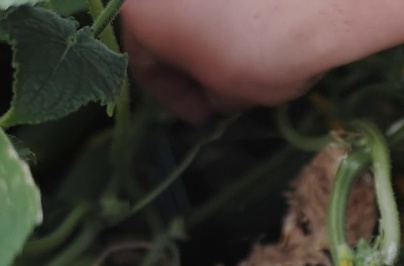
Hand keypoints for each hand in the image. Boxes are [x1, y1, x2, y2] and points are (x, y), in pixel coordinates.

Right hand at [120, 0, 372, 122]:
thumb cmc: (261, 49)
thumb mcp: (229, 93)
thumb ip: (210, 94)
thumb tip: (217, 90)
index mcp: (141, 12)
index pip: (143, 63)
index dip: (173, 98)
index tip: (201, 116)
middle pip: (167, 26)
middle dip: (191, 60)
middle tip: (218, 89)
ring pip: (196, 5)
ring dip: (211, 33)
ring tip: (244, 59)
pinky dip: (237, 8)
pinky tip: (263, 26)